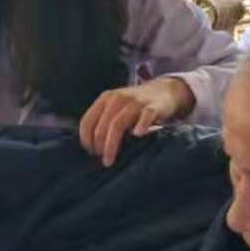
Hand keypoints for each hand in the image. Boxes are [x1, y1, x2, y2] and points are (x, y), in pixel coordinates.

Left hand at [79, 77, 194, 166]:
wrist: (164, 90)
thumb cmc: (136, 105)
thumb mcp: (116, 107)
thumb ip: (103, 120)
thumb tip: (91, 146)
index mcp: (105, 99)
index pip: (87, 121)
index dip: (86, 139)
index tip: (90, 152)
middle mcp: (118, 98)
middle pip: (102, 126)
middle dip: (99, 146)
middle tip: (102, 159)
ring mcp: (135, 102)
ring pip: (118, 124)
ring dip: (111, 144)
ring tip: (109, 160)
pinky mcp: (152, 106)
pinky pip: (145, 116)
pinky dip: (141, 125)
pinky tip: (137, 135)